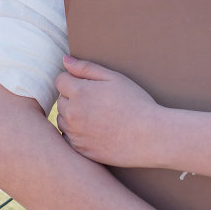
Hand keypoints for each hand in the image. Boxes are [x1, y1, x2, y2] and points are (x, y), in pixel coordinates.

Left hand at [52, 56, 166, 166]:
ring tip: (98, 117)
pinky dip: (78, 134)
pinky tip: (97, 132)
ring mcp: (75, 134)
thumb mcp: (114, 78)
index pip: (60, 81)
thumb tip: (65, 60)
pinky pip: (70, 138)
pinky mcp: (80, 150)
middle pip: (61, 100)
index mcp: (79, 93)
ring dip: (73, 116)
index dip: (74, 80)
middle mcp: (72, 114)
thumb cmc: (136, 103)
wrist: (150, 137)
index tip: (91, 86)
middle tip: (98, 102)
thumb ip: (86, 68)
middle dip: (73, 98)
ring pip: (63, 120)